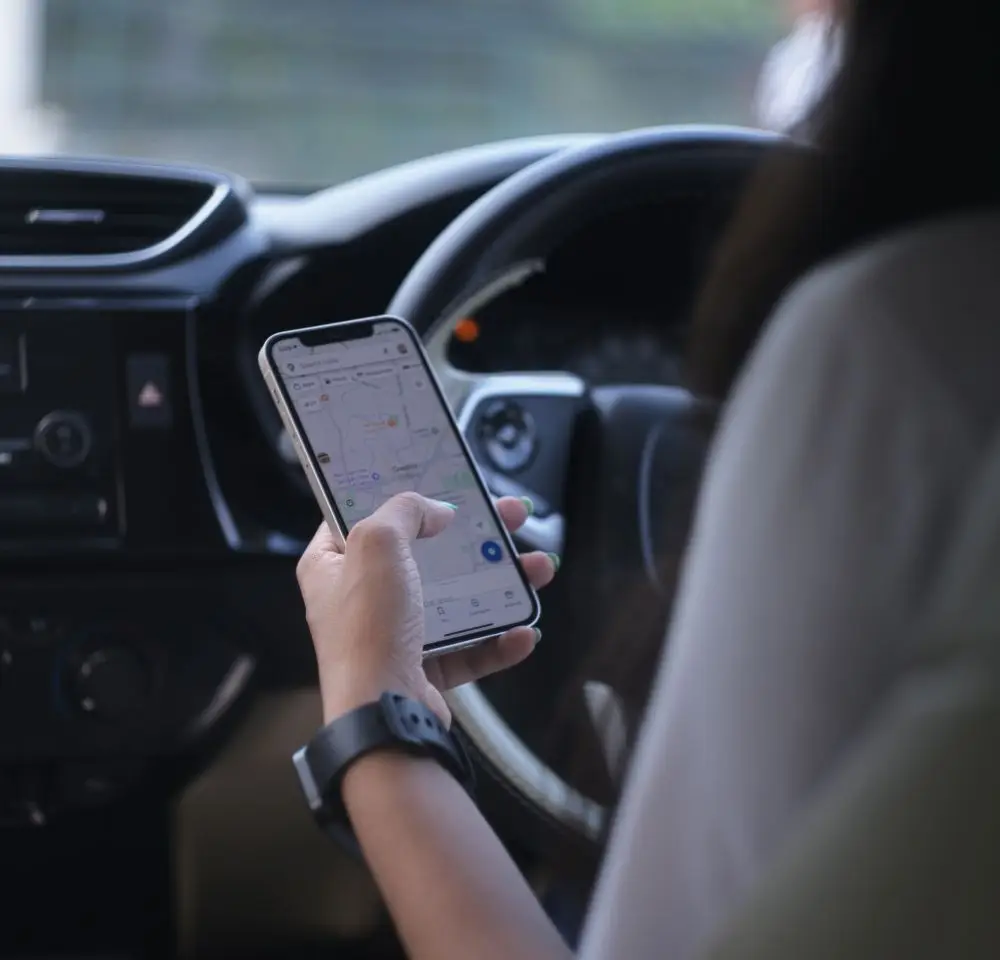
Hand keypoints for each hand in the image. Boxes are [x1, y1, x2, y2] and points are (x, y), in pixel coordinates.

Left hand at [297, 492, 557, 725]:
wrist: (384, 713)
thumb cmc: (369, 624)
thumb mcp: (376, 543)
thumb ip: (404, 511)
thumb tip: (436, 510)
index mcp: (331, 566)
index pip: (358, 517)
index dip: (397, 495)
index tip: (437, 481)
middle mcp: (358, 599)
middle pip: (424, 553)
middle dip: (474, 534)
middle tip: (513, 515)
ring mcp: (392, 636)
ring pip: (454, 598)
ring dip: (501, 582)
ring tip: (541, 568)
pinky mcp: (423, 670)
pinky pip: (467, 648)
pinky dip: (498, 640)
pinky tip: (525, 631)